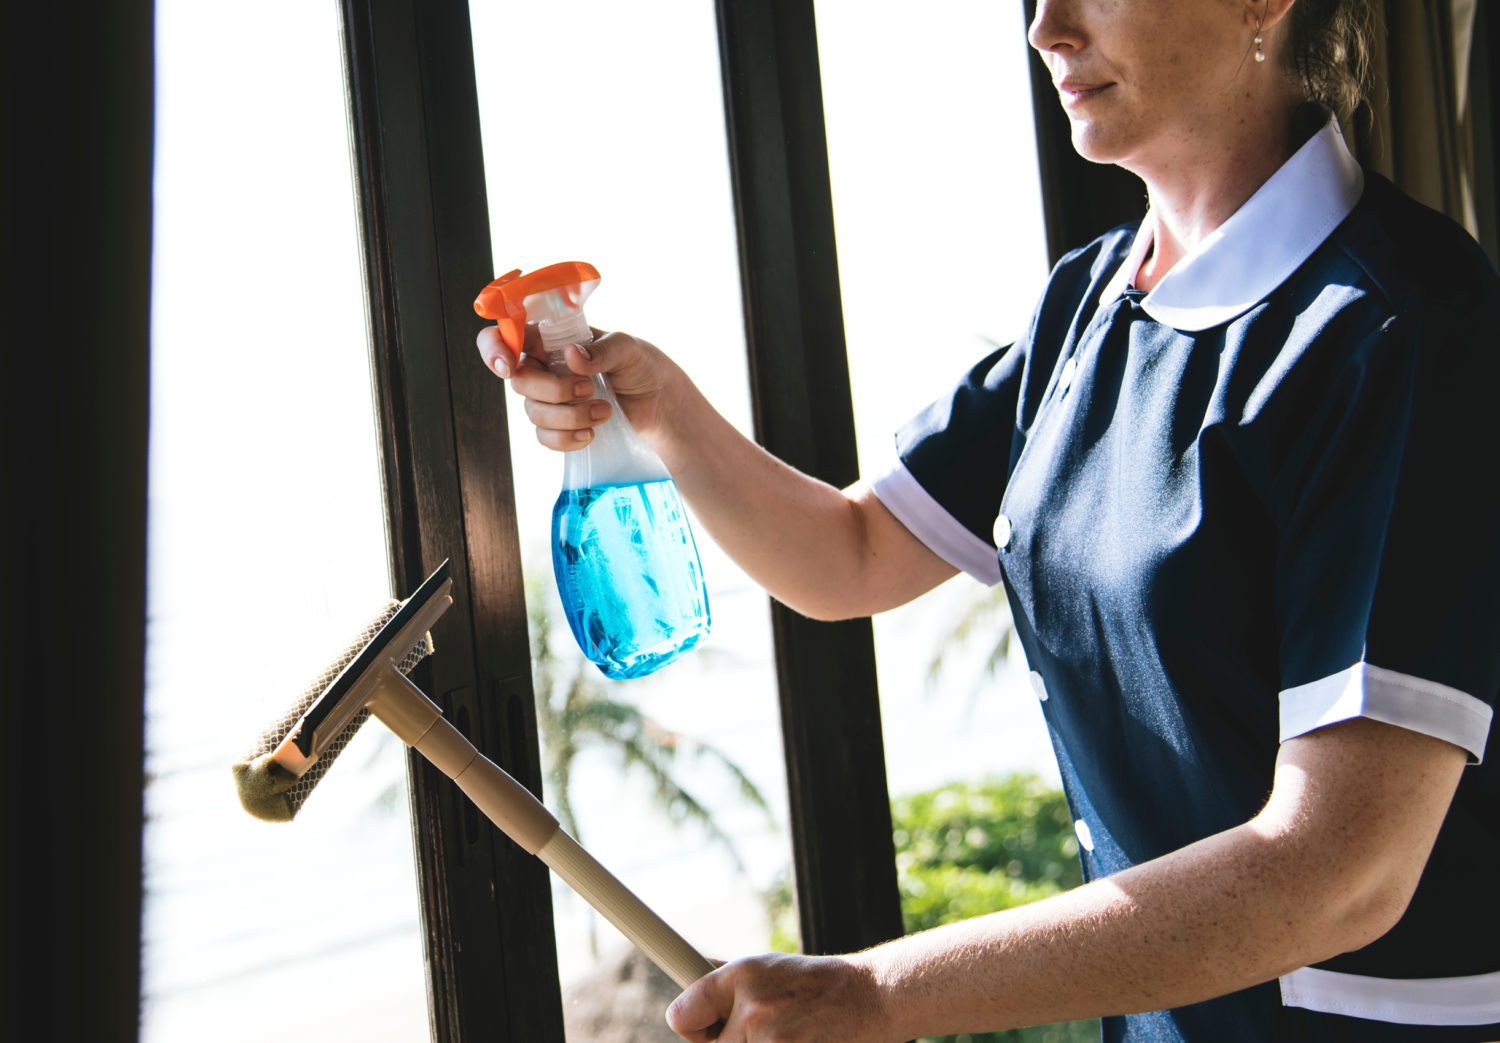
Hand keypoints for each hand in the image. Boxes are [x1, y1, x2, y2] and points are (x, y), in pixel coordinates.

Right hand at [475, 323, 677, 451]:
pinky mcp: (560, 427)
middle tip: (589, 389)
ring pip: (534, 413)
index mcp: (552, 339)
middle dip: (553, 390)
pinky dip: (566, 439)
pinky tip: (591, 435)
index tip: (509, 366)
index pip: (508, 336)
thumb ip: (602, 350)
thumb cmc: (642, 365)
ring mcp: (550, 399)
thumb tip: (571, 355)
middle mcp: (545, 368)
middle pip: (520, 381)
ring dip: (569, 416)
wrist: (660, 404)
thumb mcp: (628, 349)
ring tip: (605, 411)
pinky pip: (545, 438)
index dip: (495, 348)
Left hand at [665, 952, 894, 1042]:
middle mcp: (752, 1006)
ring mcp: (771, 1039)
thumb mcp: (770, 966)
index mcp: (741, 976)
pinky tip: (801, 1042)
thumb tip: (690, 972)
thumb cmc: (818, 984)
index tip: (706, 1028)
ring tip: (789, 1035)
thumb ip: (729, 978)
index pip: (680, 1016)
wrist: (873, 997)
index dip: (693, 1026)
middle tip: (764, 1032)